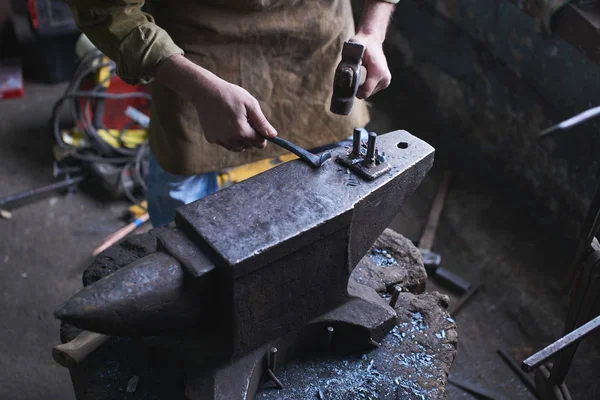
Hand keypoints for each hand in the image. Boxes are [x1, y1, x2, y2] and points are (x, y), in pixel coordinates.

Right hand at [153, 55, 276, 151]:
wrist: (205, 91)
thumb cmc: (230, 94)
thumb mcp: (250, 104)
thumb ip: (262, 122)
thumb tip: (273, 135)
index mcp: (242, 132)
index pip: (260, 144)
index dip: (262, 135)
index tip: (257, 125)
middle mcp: (230, 140)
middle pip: (248, 146)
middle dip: (250, 136)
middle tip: (244, 119)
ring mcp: (219, 140)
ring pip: (237, 146)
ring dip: (239, 138)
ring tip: (234, 120)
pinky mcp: (211, 139)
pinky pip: (225, 142)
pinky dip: (227, 136)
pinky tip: (223, 122)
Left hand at [350, 33, 391, 99]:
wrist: (372, 40)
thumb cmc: (361, 43)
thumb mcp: (353, 48)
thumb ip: (349, 61)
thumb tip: (345, 73)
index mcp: (378, 73)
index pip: (364, 93)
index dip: (354, 89)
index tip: (349, 80)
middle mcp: (384, 79)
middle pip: (365, 93)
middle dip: (357, 86)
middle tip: (355, 72)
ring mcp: (385, 82)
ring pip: (367, 92)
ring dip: (361, 85)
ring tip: (361, 72)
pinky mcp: (384, 83)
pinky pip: (370, 89)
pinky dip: (365, 84)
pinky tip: (365, 74)